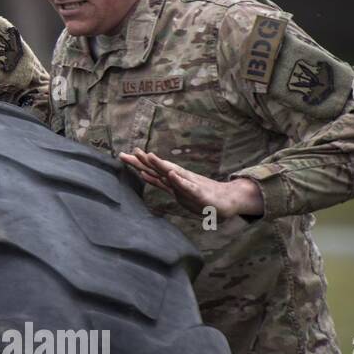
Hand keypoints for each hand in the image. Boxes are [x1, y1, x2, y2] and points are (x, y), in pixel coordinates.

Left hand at [120, 148, 263, 218]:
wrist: (229, 200)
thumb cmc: (203, 196)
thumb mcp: (178, 191)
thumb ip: (162, 183)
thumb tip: (145, 175)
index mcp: (173, 180)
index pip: (153, 170)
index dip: (138, 163)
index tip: (123, 155)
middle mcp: (180, 179)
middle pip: (158, 169)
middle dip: (142, 161)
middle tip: (127, 152)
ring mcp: (190, 185)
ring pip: (172, 173)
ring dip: (160, 165)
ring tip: (148, 156)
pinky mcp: (200, 193)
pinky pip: (188, 187)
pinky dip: (179, 181)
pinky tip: (172, 175)